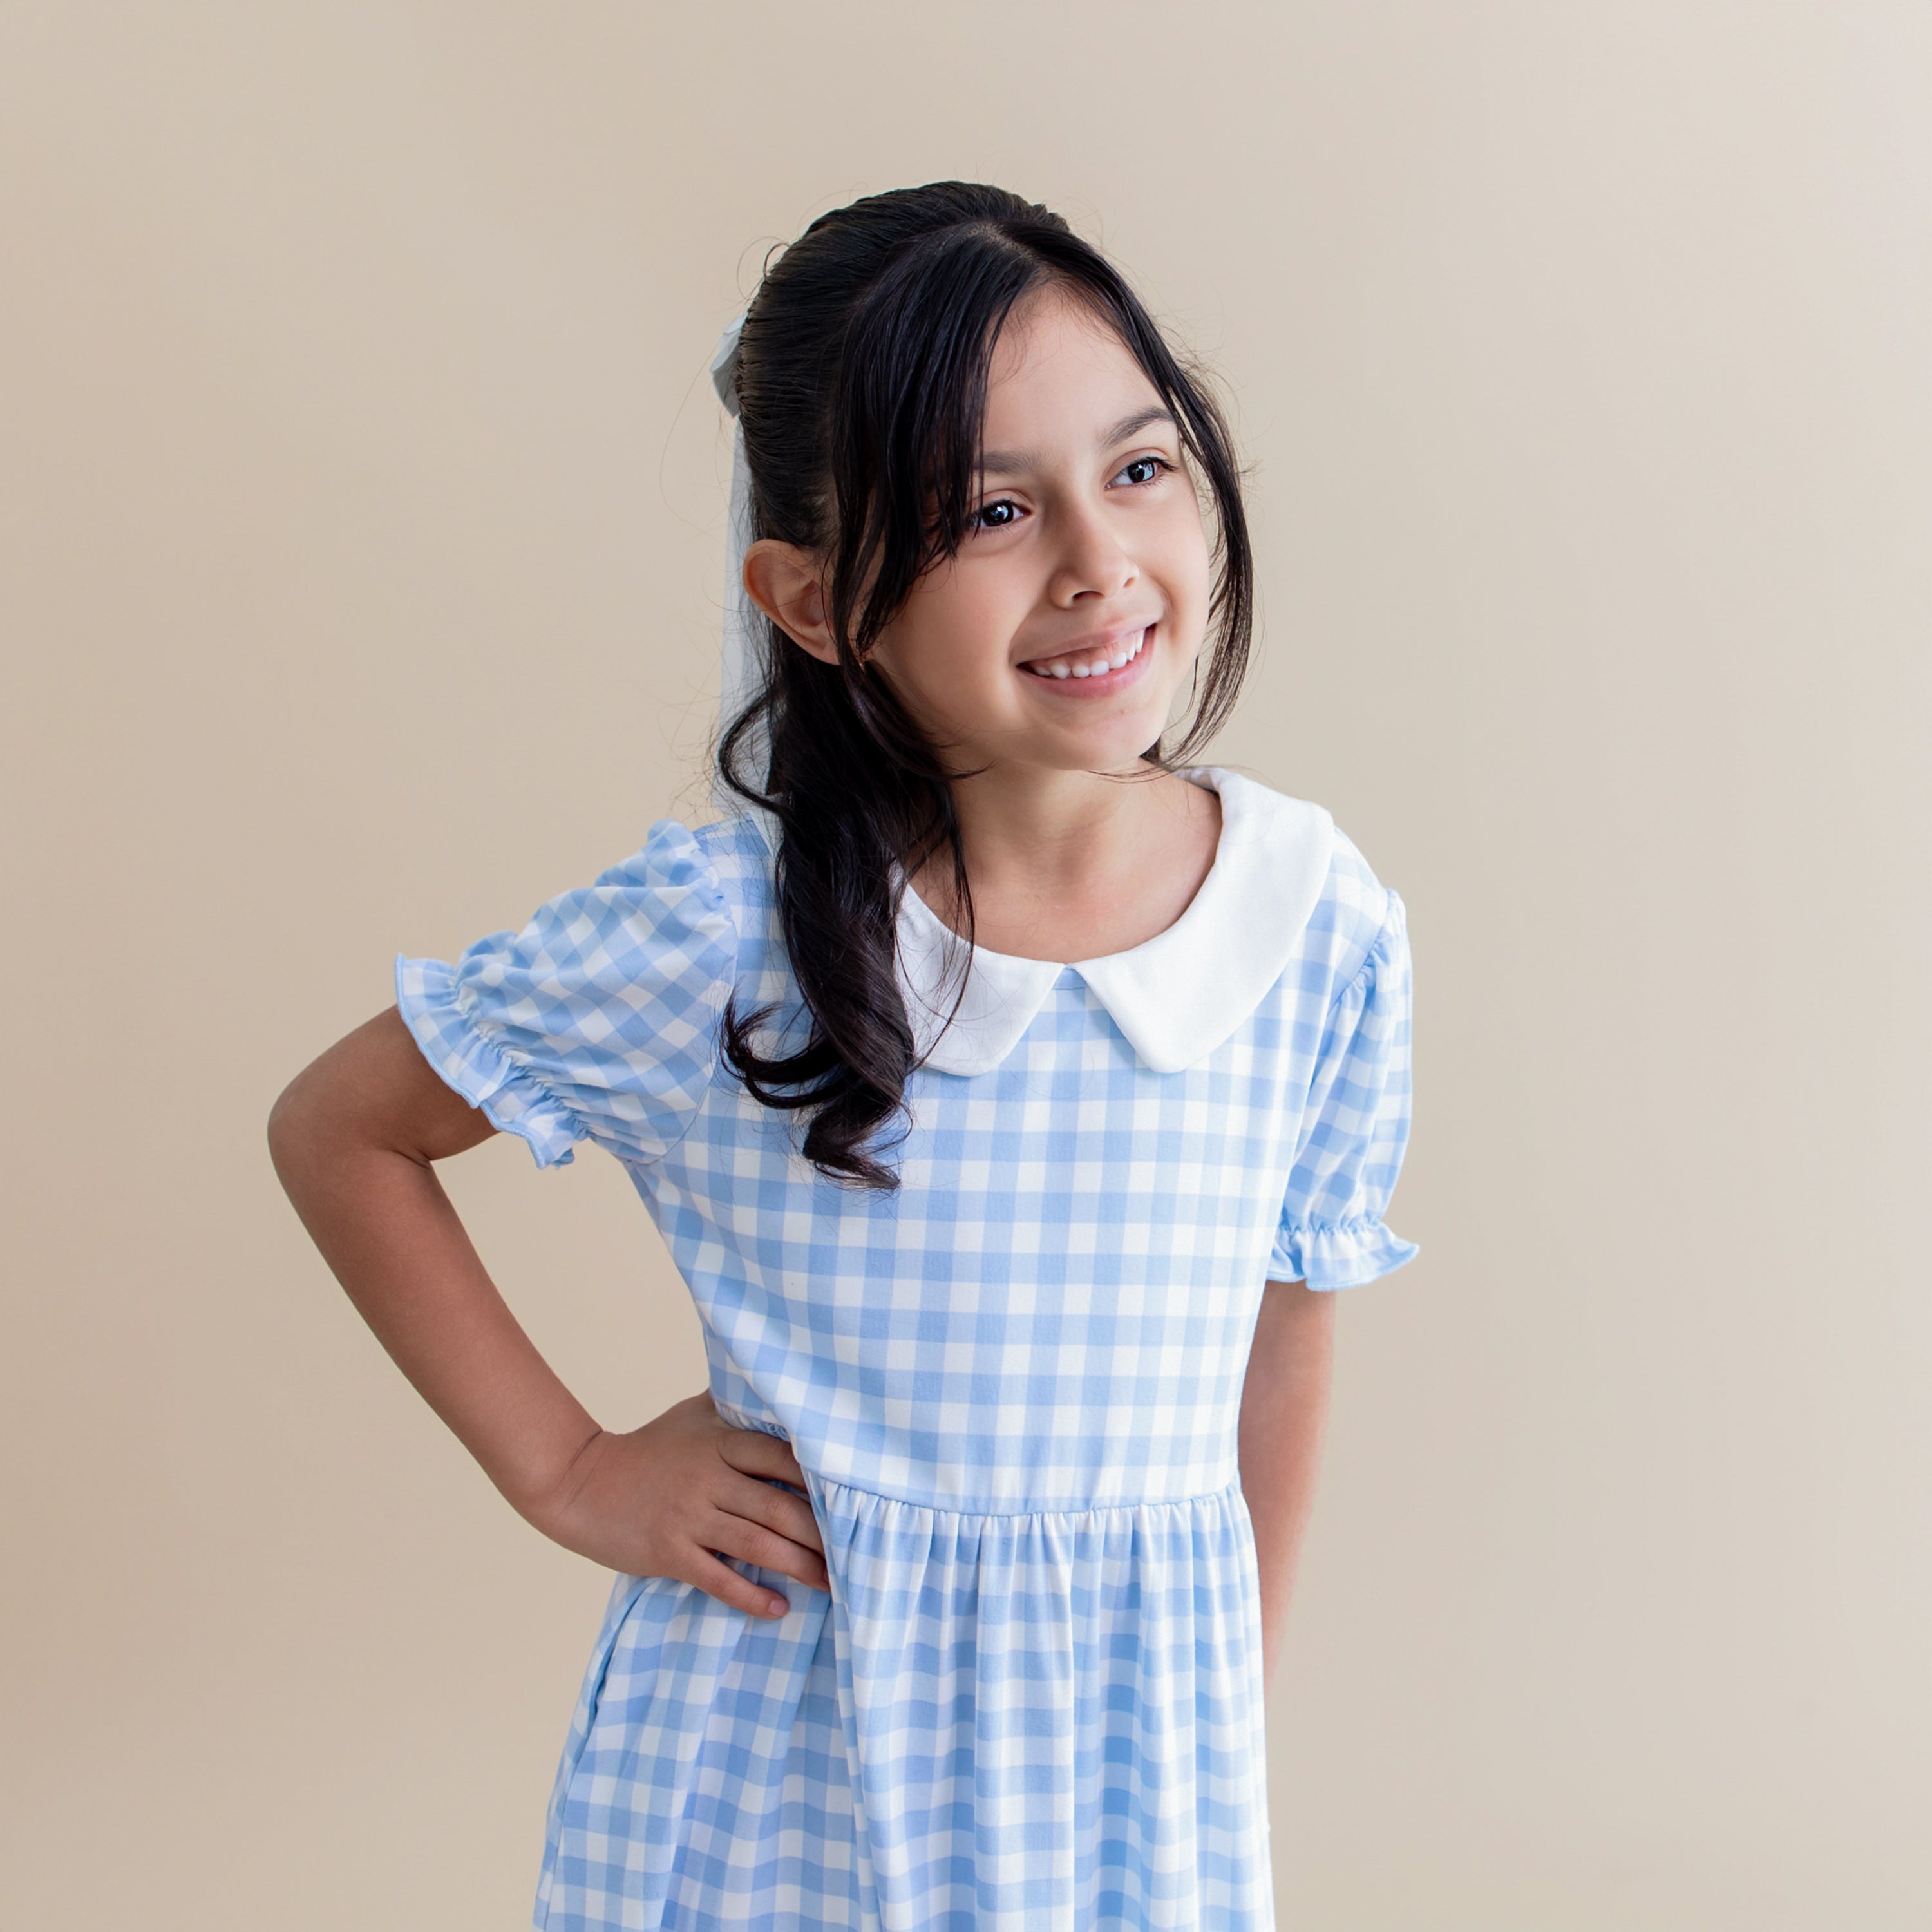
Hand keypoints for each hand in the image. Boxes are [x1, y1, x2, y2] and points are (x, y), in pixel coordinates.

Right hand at [530, 1391, 829, 1617]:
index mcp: (719, 1442)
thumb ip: (734, 1405)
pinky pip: (717, 1578)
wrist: (581, 1482)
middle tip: (855, 1554)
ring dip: (798, 1566)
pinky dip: (750, 1596)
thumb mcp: (692, 1416)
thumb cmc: (646, 1448)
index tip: (855, 1497)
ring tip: (832, 1585)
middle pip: (778, 1506)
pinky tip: (778, 1609)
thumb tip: (780, 1385)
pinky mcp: (668, 1552)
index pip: (781, 1458)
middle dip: (821, 1534)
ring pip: (756, 1543)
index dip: (819, 1479)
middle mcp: (709, 1477)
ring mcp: (689, 1517)